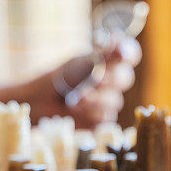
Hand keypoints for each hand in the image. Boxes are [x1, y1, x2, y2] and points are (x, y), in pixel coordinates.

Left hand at [25, 34, 141, 127]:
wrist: (40, 101)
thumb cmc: (61, 78)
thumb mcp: (81, 63)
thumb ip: (103, 56)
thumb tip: (122, 49)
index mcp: (110, 62)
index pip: (131, 53)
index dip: (129, 53)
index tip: (120, 54)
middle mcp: (114, 81)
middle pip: (125, 79)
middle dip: (106, 81)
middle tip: (91, 81)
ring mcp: (109, 102)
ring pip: (114, 102)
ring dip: (92, 101)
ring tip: (73, 100)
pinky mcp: (102, 121)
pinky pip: (105, 119)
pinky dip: (88, 114)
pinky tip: (75, 111)